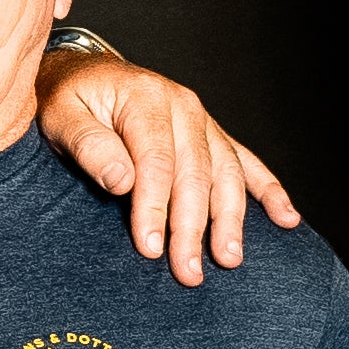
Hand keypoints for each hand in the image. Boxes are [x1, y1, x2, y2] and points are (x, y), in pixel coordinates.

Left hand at [35, 53, 299, 283]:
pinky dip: (269, 191)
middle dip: (194, 227)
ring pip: (226, 174)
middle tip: (189, 272)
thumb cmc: (69, 101)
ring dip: (231, 219)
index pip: (157, 162)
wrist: (83, 75)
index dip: (155, 208)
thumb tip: (121, 179)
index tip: (150, 249)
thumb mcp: (62, 116)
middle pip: (196, 174)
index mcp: (147, 99)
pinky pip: (246, 163)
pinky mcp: (212, 136)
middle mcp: (183, 106)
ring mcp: (203, 121)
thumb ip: (89, 146)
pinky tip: (287, 220)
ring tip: (229, 259)